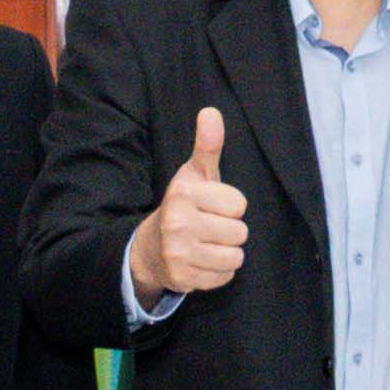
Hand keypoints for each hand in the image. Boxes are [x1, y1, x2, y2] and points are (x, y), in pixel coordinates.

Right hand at [130, 107, 248, 299]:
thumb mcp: (194, 174)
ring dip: (227, 253)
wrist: (150, 248)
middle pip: (239, 233)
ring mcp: (178, 253)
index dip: (230, 207)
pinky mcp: (182, 278)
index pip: (238, 205)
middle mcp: (177, 222)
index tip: (212, 207)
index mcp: (183, 192)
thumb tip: (211, 112)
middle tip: (208, 228)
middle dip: (230, 232)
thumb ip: (207, 145)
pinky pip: (224, 277)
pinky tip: (201, 261)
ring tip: (207, 245)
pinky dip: (218, 272)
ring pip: (235, 257)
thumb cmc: (183, 206)